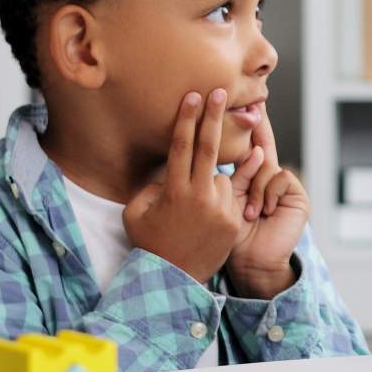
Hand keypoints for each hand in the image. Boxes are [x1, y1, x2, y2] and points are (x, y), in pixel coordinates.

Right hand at [123, 89, 247, 282]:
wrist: (172, 279)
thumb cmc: (150, 241)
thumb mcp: (137, 211)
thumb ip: (151, 184)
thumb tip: (167, 165)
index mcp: (175, 191)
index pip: (182, 146)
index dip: (186, 118)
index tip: (193, 96)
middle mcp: (200, 196)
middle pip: (209, 147)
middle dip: (213, 117)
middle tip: (220, 92)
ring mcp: (221, 208)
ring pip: (220, 178)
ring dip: (210, 183)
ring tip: (195, 211)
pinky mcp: (234, 220)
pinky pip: (231, 197)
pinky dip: (221, 200)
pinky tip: (206, 219)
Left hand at [224, 105, 307, 298]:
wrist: (252, 266)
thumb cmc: (228, 240)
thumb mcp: (219, 203)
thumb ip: (218, 177)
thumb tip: (203, 154)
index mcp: (245, 179)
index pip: (243, 147)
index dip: (241, 126)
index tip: (237, 102)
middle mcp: (265, 179)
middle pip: (262, 143)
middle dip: (258, 123)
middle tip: (256, 103)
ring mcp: (283, 187)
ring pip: (267, 165)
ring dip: (256, 188)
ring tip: (251, 213)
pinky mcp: (297, 196)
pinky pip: (279, 178)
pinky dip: (268, 194)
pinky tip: (264, 213)